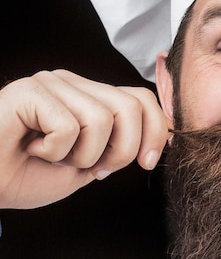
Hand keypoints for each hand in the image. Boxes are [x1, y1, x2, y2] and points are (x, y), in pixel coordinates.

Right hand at [0, 70, 168, 208]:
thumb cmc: (26, 175)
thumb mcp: (87, 164)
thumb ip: (118, 146)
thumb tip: (156, 140)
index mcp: (90, 96)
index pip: (141, 97)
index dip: (156, 129)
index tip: (148, 161)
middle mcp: (74, 83)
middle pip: (131, 106)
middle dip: (123, 150)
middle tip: (95, 169)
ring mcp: (51, 83)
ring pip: (102, 119)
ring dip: (82, 155)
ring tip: (54, 157)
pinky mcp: (30, 91)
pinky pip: (68, 127)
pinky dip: (54, 152)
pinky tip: (32, 149)